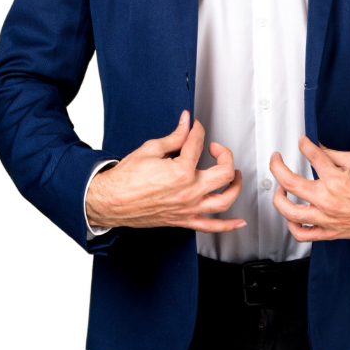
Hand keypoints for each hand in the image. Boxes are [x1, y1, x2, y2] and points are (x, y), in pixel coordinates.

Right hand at [85, 111, 245, 232]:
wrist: (110, 200)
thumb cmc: (126, 178)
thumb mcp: (151, 149)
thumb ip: (175, 136)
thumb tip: (187, 123)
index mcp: (181, 171)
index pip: (198, 143)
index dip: (197, 130)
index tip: (195, 128)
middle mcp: (189, 191)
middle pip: (224, 172)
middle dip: (225, 155)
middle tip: (217, 148)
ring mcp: (188, 208)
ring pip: (225, 200)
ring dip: (236, 186)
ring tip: (236, 176)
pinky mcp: (183, 220)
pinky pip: (211, 226)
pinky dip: (228, 226)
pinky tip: (238, 222)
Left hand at [270, 136, 349, 241]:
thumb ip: (334, 154)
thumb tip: (318, 148)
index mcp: (336, 180)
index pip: (311, 155)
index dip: (304, 145)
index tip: (302, 142)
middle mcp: (328, 200)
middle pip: (289, 182)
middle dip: (277, 166)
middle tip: (276, 160)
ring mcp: (328, 219)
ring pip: (289, 211)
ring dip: (278, 198)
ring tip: (280, 189)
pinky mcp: (331, 232)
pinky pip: (303, 234)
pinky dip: (291, 226)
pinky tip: (291, 216)